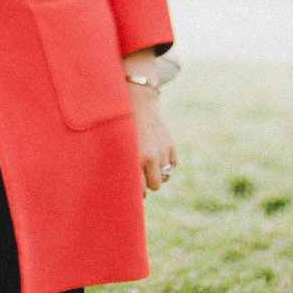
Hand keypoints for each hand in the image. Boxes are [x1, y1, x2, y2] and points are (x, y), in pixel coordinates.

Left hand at [126, 55, 177, 193]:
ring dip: (158, 173)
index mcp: (135, 159)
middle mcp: (151, 158)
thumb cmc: (123, 125)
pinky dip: (167, 164)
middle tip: (143, 176)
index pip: (141, 189)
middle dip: (149, 183)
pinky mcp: (172, 146)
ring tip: (150, 163)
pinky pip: (173, 165)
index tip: (134, 189)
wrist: (139, 101)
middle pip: (155, 186)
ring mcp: (163, 152)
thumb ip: (124, 164)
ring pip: (165, 176)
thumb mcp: (120, 145)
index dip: (138, 191)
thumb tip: (127, 186)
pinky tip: (158, 155)